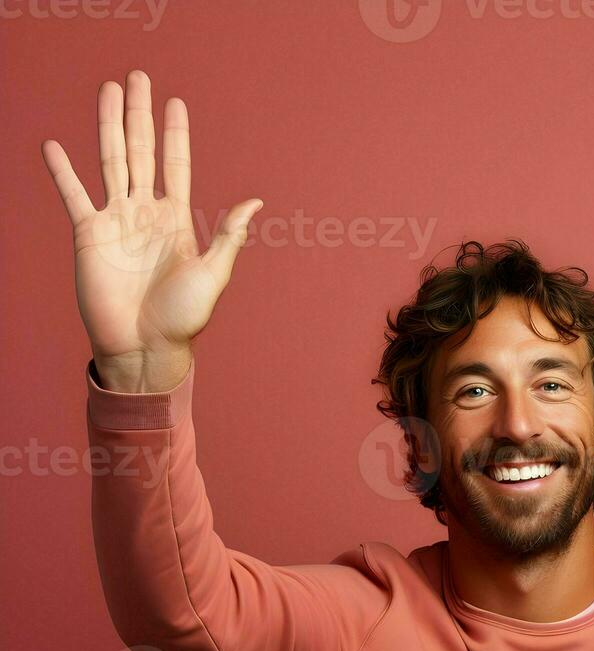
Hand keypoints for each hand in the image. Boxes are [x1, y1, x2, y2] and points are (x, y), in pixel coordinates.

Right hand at [41, 69, 262, 368]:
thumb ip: (229, 234)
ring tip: (108, 90)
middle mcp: (146, 214)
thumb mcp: (214, 273)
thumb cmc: (184, 318)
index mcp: (177, 220)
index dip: (175, 134)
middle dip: (139, 114)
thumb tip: (255, 201)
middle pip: (142, 151)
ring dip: (108, 125)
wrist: (145, 347)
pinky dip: (62, 171)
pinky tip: (54, 146)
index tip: (176, 102)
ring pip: (110, 161)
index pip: (176, 165)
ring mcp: (116, 221)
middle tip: (137, 76)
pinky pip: (73, 194)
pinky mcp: (88, 235)